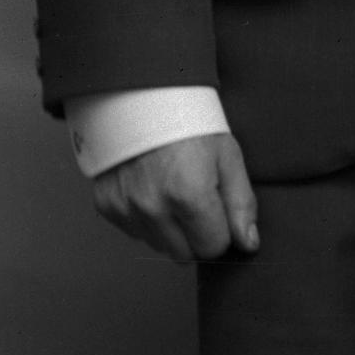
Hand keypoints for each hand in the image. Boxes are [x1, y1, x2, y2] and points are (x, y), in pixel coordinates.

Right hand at [88, 131, 259, 263]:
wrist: (141, 99)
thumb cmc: (190, 125)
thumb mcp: (228, 157)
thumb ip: (241, 204)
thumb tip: (248, 243)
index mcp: (189, 195)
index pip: (213, 247)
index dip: (222, 230)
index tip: (220, 208)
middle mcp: (152, 207)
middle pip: (185, 254)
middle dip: (197, 235)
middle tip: (199, 200)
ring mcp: (125, 208)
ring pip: (159, 246)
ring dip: (172, 230)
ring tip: (174, 191)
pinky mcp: (106, 206)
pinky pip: (135, 232)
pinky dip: (147, 220)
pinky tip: (153, 189)